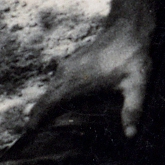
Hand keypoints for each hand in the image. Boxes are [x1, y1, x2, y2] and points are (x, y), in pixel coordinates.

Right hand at [37, 15, 153, 133]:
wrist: (128, 29)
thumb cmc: (132, 57)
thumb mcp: (136, 84)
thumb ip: (132, 109)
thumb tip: (131, 135)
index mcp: (75, 82)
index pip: (48, 104)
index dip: (36, 118)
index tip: (27, 132)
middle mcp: (66, 74)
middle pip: (45, 98)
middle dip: (36, 115)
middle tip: (30, 135)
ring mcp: (67, 66)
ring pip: (50, 89)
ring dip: (43, 104)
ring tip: (39, 123)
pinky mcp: (72, 61)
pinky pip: (56, 81)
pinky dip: (52, 94)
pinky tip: (57, 102)